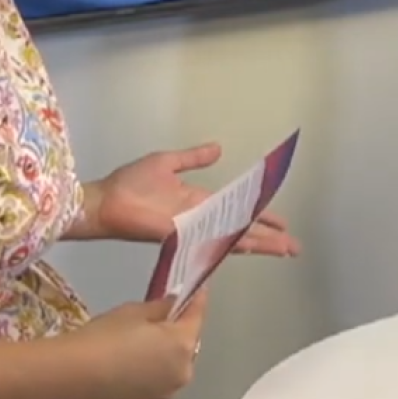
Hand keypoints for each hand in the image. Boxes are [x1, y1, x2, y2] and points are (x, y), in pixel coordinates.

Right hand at [66, 291, 209, 398]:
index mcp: (184, 345)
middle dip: (179, 328)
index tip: (197, 287)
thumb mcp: (134, 313)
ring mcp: (167, 391)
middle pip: (188, 342)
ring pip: (174, 363)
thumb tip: (174, 303)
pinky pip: (159, 378)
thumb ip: (161, 307)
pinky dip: (154, 367)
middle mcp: (184, 371)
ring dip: (167, 350)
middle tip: (164, 314)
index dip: (197, 299)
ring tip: (146, 339)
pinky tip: (135, 360)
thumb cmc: (105, 337)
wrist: (72, 375)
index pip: (197, 315)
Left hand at [70, 143, 299, 256]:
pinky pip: (210, 241)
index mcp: (200, 202)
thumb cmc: (129, 184)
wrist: (102, 202)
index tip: (283, 222)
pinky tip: (249, 247)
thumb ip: (193, 158)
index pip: (238, 212)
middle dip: (270, 238)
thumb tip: (218, 149)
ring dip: (259, 244)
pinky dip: (230, 244)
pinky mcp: (181, 236)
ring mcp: (193, 230)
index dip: (261, 217)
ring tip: (284, 250)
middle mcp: (202, 220)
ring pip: (233, 239)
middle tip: (295, 247)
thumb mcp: (167, 162)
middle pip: (243, 230)